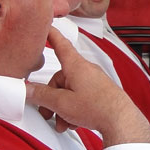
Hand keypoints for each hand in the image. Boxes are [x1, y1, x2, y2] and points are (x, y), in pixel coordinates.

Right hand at [25, 27, 149, 145]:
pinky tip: (72, 122)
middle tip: (47, 111)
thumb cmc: (97, 107)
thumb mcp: (61, 103)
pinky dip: (73, 110)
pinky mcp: (99, 93)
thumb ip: (41, 95)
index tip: (46, 27)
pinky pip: (80, 98)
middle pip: (60, 79)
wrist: (121, 120)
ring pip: (69, 91)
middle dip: (51, 98)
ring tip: (62, 122)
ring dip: (62, 108)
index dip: (52, 35)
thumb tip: (27, 89)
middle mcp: (86, 71)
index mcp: (76, 66)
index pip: (61, 45)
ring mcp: (93, 82)